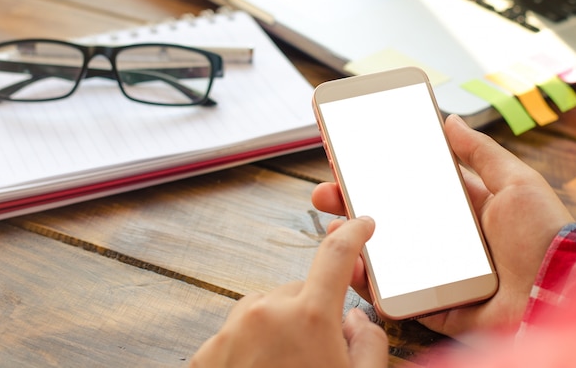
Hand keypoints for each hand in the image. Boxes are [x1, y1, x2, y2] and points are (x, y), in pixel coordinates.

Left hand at [191, 217, 387, 367]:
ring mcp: (231, 331)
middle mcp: (265, 312)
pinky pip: (238, 333)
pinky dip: (252, 347)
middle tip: (318, 353)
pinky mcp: (207, 352)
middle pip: (298, 291)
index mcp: (308, 315)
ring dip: (280, 328)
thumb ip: (368, 340)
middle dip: (312, 311)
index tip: (361, 223)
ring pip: (266, 310)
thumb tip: (351, 318)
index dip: (354, 234)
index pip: (336, 255)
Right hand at [311, 114, 574, 338]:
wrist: (558, 294)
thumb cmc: (542, 235)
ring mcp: (433, 272)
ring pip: (382, 255)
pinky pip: (394, 295)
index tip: (351, 161)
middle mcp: (442, 239)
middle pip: (387, 219)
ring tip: (333, 228)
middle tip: (326, 192)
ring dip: (351, 241)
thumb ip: (481, 152)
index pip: (409, 188)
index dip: (379, 175)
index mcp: (460, 210)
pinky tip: (353, 264)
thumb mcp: (515, 181)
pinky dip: (369, 283)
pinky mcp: (432, 303)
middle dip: (352, 204)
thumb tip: (451, 119)